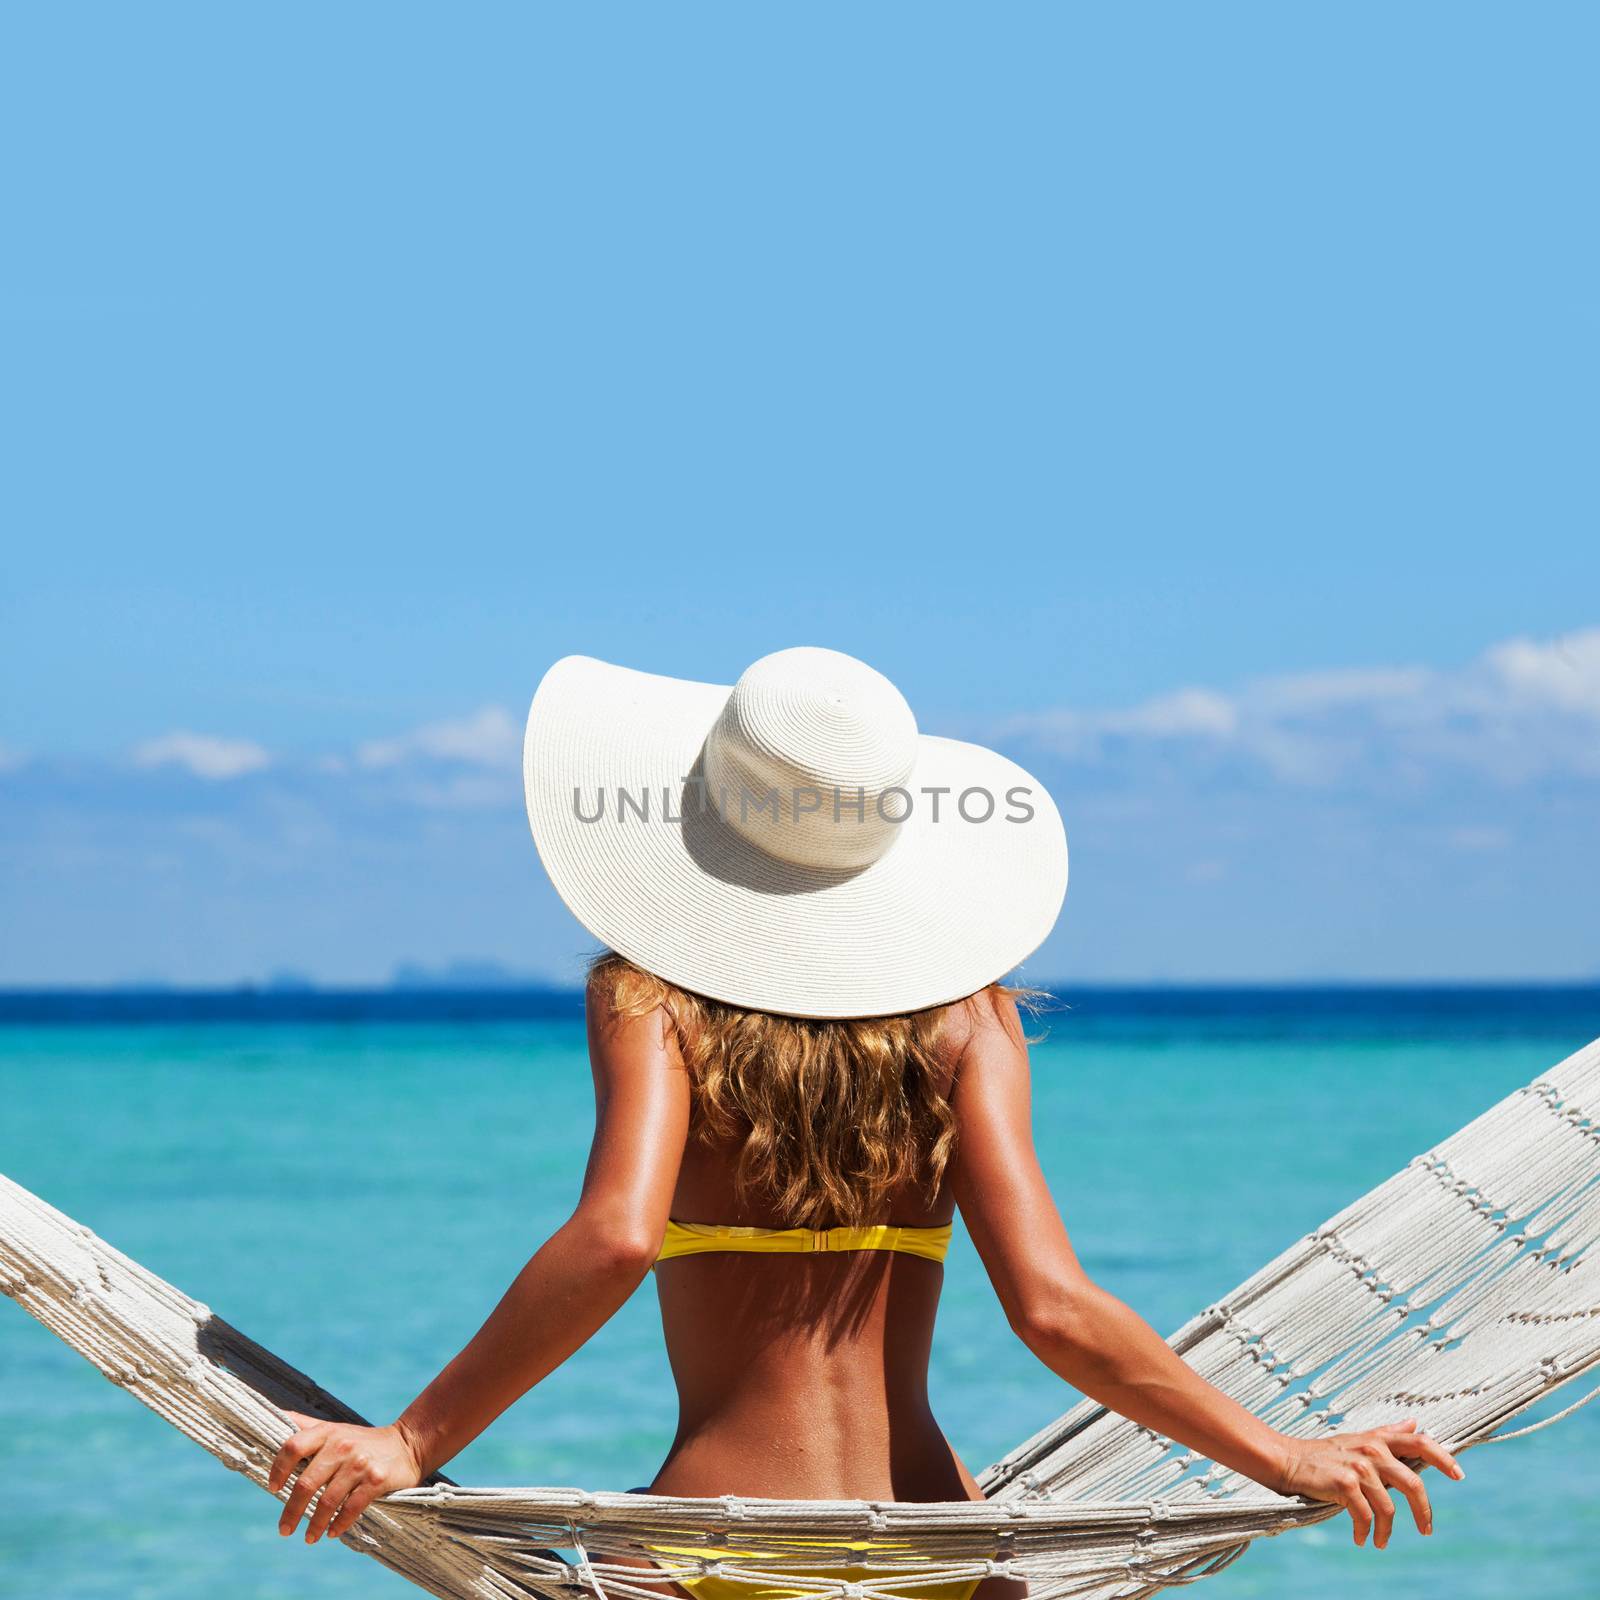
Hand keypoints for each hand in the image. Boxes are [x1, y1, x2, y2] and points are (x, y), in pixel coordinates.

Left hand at [267, 1411, 425, 1543]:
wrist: (406, 1445)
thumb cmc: (360, 1441)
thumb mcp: (334, 1428)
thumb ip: (305, 1425)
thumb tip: (273, 1414)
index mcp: (328, 1432)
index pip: (293, 1447)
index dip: (278, 1469)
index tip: (273, 1488)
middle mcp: (342, 1446)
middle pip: (306, 1482)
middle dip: (292, 1510)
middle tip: (285, 1529)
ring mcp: (360, 1463)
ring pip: (327, 1500)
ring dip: (314, 1524)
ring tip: (309, 1538)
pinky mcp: (376, 1480)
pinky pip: (351, 1508)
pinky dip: (338, 1524)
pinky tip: (332, 1532)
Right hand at [1275, 1420, 1463, 1547]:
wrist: (1289, 1460)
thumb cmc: (1326, 1453)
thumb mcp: (1359, 1439)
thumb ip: (1388, 1433)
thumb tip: (1415, 1422)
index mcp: (1378, 1440)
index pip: (1420, 1442)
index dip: (1443, 1457)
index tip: (1459, 1475)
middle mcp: (1372, 1451)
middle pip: (1413, 1483)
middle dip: (1423, 1512)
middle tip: (1425, 1530)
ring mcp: (1358, 1467)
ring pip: (1389, 1507)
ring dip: (1387, 1530)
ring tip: (1381, 1542)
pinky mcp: (1344, 1484)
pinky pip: (1366, 1516)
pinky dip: (1366, 1531)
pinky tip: (1361, 1538)